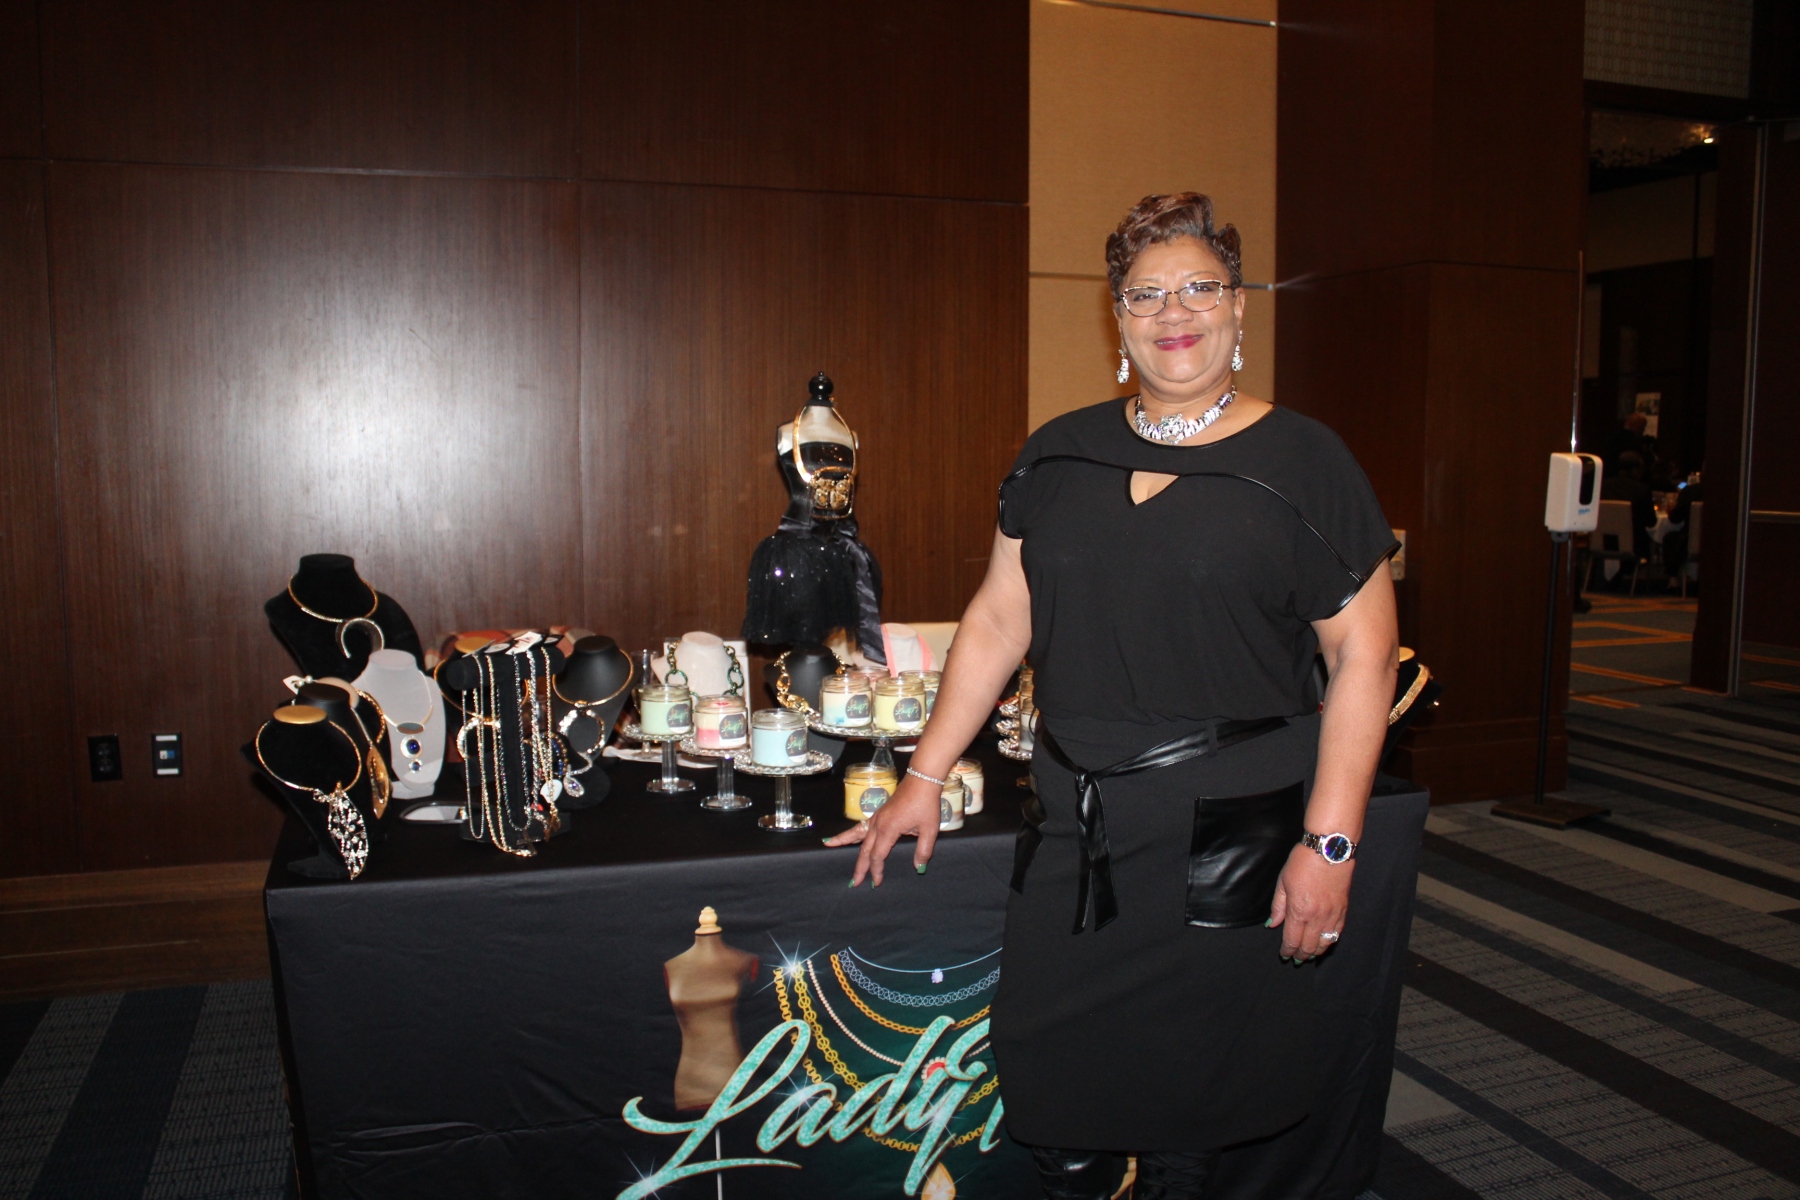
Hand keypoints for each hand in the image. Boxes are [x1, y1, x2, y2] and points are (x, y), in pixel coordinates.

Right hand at [822, 773, 940, 886]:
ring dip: (844, 843)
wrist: (921, 780)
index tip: (876, 882)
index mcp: (888, 829)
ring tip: (828, 845)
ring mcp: (876, 818)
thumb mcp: (929, 829)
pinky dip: (850, 832)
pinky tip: (844, 835)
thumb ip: (923, 850)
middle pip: (865, 849)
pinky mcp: (879, 814)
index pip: (877, 855)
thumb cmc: (926, 804)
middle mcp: (878, 824)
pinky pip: (860, 826)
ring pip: (857, 834)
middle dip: (859, 867)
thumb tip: (918, 868)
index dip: (876, 870)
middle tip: (854, 883)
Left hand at [1267, 844, 1350, 961]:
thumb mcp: (1283, 882)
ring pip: (1325, 943)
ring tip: (1309, 954)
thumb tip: (1272, 924)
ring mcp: (1332, 914)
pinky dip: (1330, 941)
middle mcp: (1317, 917)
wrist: (1329, 849)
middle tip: (1296, 958)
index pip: (1292, 940)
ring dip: (1316, 952)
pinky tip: (1325, 943)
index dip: (1287, 950)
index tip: (1284, 954)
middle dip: (1301, 954)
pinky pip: (1337, 932)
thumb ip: (1278, 906)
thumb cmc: (1303, 861)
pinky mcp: (1343, 909)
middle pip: (1309, 946)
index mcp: (1299, 911)